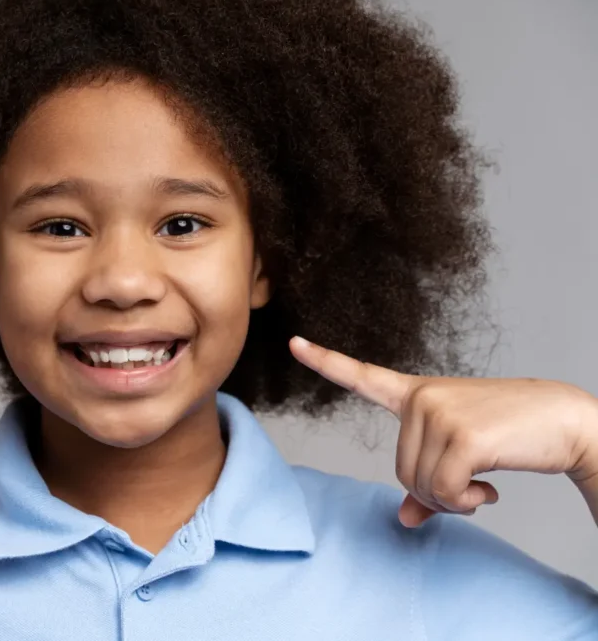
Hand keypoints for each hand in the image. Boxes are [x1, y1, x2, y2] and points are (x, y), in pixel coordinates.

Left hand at [289, 337, 597, 527]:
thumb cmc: (514, 435)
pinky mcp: (462, 436)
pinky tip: (489, 489)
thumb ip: (429, 484)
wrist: (568, 421)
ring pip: (419, 485)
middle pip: (399, 471)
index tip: (294, 343)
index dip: (325, 361)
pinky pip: (443, 491)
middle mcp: (421, 398)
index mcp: (417, 393)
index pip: (362, 376)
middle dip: (434, 491)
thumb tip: (405, 519)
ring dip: (452, 500)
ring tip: (481, 484)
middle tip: (470, 485)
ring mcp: (439, 413)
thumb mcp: (464, 454)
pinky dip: (465, 503)